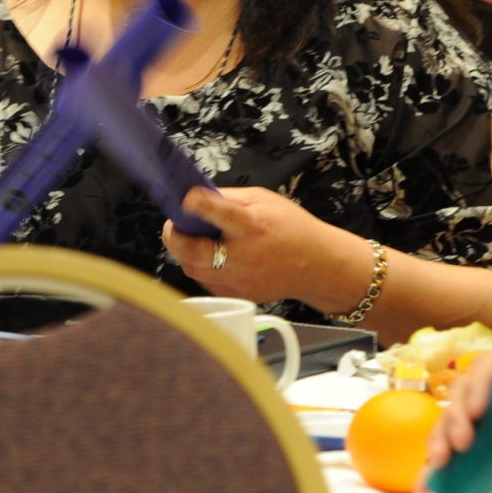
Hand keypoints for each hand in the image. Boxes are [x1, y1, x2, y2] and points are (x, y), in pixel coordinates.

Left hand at [163, 186, 350, 310]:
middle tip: (174, 224)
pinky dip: (199, 267)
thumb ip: (229, 198)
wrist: (317, 266)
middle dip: (175, 237)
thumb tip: (197, 196)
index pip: (223, 216)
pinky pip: (205, 282)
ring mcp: (240, 280)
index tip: (186, 199)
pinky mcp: (237, 295)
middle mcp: (244, 257)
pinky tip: (209, 256)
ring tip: (192, 238)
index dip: (201, 206)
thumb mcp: (265, 200)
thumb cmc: (291, 228)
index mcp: (253, 227)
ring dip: (184, 252)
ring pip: (193, 270)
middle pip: (195, 253)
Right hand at [426, 349, 491, 492]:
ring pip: (455, 427)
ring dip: (440, 441)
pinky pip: (459, 464)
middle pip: (465, 397)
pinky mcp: (490, 462)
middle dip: (454, 417)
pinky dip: (439, 474)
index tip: (478, 410)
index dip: (478, 383)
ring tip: (439, 465)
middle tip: (460, 444)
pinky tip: (427, 487)